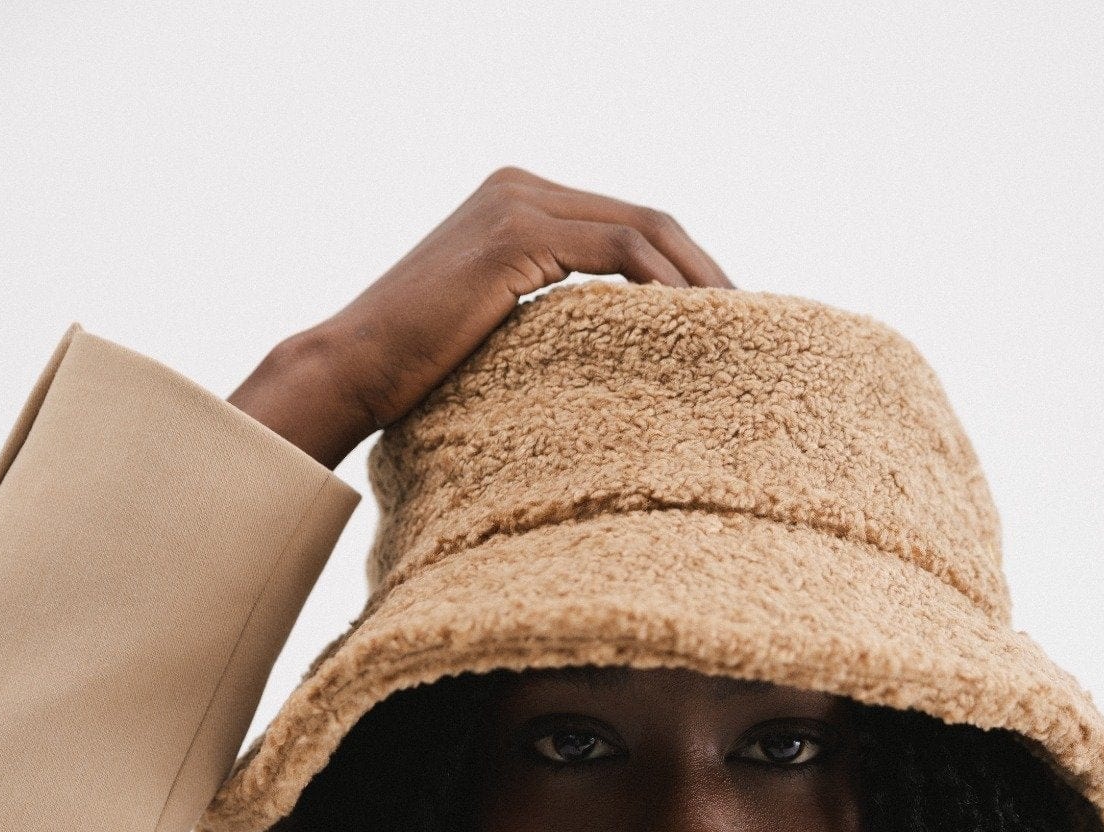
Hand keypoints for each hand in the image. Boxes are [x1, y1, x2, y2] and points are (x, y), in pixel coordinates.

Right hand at [229, 166, 734, 468]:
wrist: (353, 367)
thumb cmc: (416, 372)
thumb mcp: (497, 332)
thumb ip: (549, 317)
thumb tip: (609, 357)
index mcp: (519, 201)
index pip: (627, 225)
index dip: (685, 268)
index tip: (724, 322)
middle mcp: (523, 186)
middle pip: (649, 218)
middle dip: (706, 269)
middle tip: (751, 325)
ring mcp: (520, 203)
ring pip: (645, 228)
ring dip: (699, 278)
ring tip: (734, 331)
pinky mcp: (518, 235)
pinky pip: (619, 250)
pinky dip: (663, 283)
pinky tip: (693, 324)